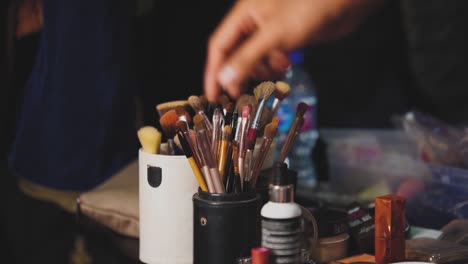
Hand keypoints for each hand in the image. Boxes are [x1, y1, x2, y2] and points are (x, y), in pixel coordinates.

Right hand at [204, 0, 383, 101]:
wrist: (344, 2)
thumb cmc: (309, 8)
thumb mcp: (274, 35)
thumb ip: (247, 58)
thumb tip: (225, 79)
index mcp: (244, 15)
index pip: (219, 46)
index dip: (213, 71)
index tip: (212, 95)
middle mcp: (253, 23)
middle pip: (235, 54)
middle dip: (240, 73)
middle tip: (242, 94)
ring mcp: (270, 31)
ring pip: (254, 59)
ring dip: (262, 70)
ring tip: (278, 66)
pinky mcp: (285, 39)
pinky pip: (270, 58)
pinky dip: (275, 65)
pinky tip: (286, 62)